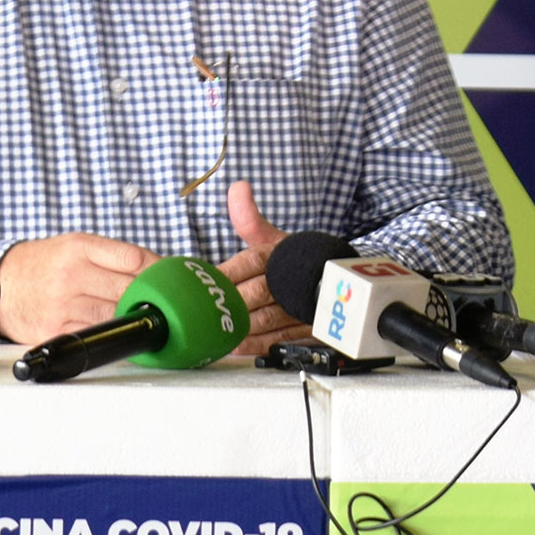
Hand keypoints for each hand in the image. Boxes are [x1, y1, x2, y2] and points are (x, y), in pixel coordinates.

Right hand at [0, 233, 154, 343]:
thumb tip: (158, 268)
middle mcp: (70, 274)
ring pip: (114, 315)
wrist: (0, 286)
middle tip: (166, 301)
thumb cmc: (44, 265)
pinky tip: (119, 330)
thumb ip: (114, 255)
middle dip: (150, 295)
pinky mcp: (56, 330)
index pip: (132, 257)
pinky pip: (95, 334)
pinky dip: (111, 334)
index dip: (157, 269)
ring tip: (145, 316)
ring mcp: (62, 304)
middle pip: (127, 288)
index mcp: (78, 247)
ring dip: (133, 317)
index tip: (168, 278)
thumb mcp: (75, 246)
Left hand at [216, 180, 303, 356]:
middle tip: (201, 310)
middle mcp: (290, 280)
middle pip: (256, 292)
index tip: (206, 281)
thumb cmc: (291, 261)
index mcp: (278, 255)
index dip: (227, 272)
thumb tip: (238, 187)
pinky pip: (278, 339)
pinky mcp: (303, 330)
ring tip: (213, 331)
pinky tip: (234, 346)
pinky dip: (255, 344)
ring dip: (238, 326)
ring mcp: (298, 307)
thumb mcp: (271, 237)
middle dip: (229, 302)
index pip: (251, 261)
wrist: (332, 280)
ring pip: (266, 319)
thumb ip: (248, 217)